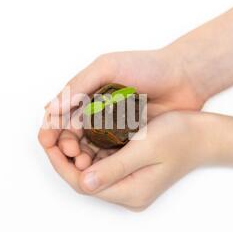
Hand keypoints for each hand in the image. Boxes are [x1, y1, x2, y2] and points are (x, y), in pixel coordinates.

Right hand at [39, 50, 205, 170]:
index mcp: (86, 92)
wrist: (184, 77)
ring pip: (88, 147)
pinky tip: (99, 165)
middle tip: (71, 153)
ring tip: (82, 162)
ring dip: (82, 156)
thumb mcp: (108, 67)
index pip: (59, 115)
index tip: (48, 140)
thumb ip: (79, 85)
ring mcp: (112, 126)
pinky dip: (101, 159)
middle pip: (71, 134)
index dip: (51, 129)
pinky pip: (109, 152)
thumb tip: (50, 108)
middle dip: (66, 145)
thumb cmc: (147, 66)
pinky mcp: (128, 138)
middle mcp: (96, 111)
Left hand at [41, 112, 211, 210]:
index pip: (82, 183)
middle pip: (83, 176)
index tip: (47, 140)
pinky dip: (90, 145)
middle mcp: (126, 191)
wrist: (205, 134)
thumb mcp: (145, 149)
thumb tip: (82, 181)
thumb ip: (113, 168)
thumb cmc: (180, 138)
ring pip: (91, 166)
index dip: (60, 162)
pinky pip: (102, 159)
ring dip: (77, 148)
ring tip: (65, 127)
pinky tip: (83, 129)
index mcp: (129, 191)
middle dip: (65, 154)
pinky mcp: (130, 168)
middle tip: (51, 131)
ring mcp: (128, 180)